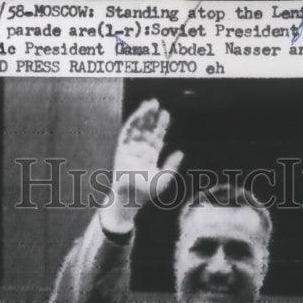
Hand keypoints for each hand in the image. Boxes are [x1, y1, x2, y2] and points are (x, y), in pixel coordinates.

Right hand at [101, 99, 183, 232]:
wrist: (130, 199)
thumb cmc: (145, 194)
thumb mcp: (163, 179)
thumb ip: (172, 165)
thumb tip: (181, 152)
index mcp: (149, 157)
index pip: (155, 138)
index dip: (160, 126)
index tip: (165, 114)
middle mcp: (139, 151)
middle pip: (146, 130)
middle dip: (151, 117)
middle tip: (158, 104)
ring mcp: (130, 149)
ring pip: (137, 128)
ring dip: (143, 115)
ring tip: (151, 104)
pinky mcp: (121, 149)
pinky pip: (127, 131)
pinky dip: (133, 121)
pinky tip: (141, 113)